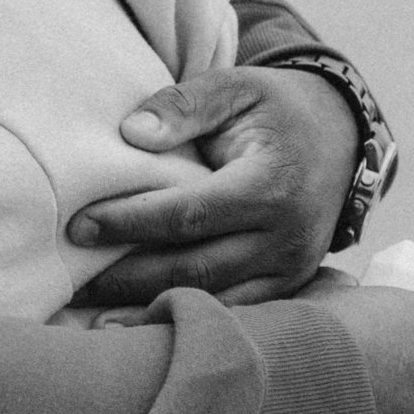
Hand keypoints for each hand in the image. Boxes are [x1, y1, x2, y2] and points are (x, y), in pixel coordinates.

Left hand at [70, 65, 361, 308]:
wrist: (340, 135)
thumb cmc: (275, 109)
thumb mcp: (234, 87)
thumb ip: (183, 105)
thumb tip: (131, 133)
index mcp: (271, 185)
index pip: (188, 215)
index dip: (131, 224)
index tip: (79, 228)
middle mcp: (286, 237)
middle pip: (196, 269)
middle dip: (129, 279)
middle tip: (74, 284)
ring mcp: (291, 267)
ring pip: (214, 301)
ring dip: (153, 313)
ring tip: (96, 320)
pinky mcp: (290, 284)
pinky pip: (236, 312)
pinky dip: (190, 320)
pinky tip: (144, 326)